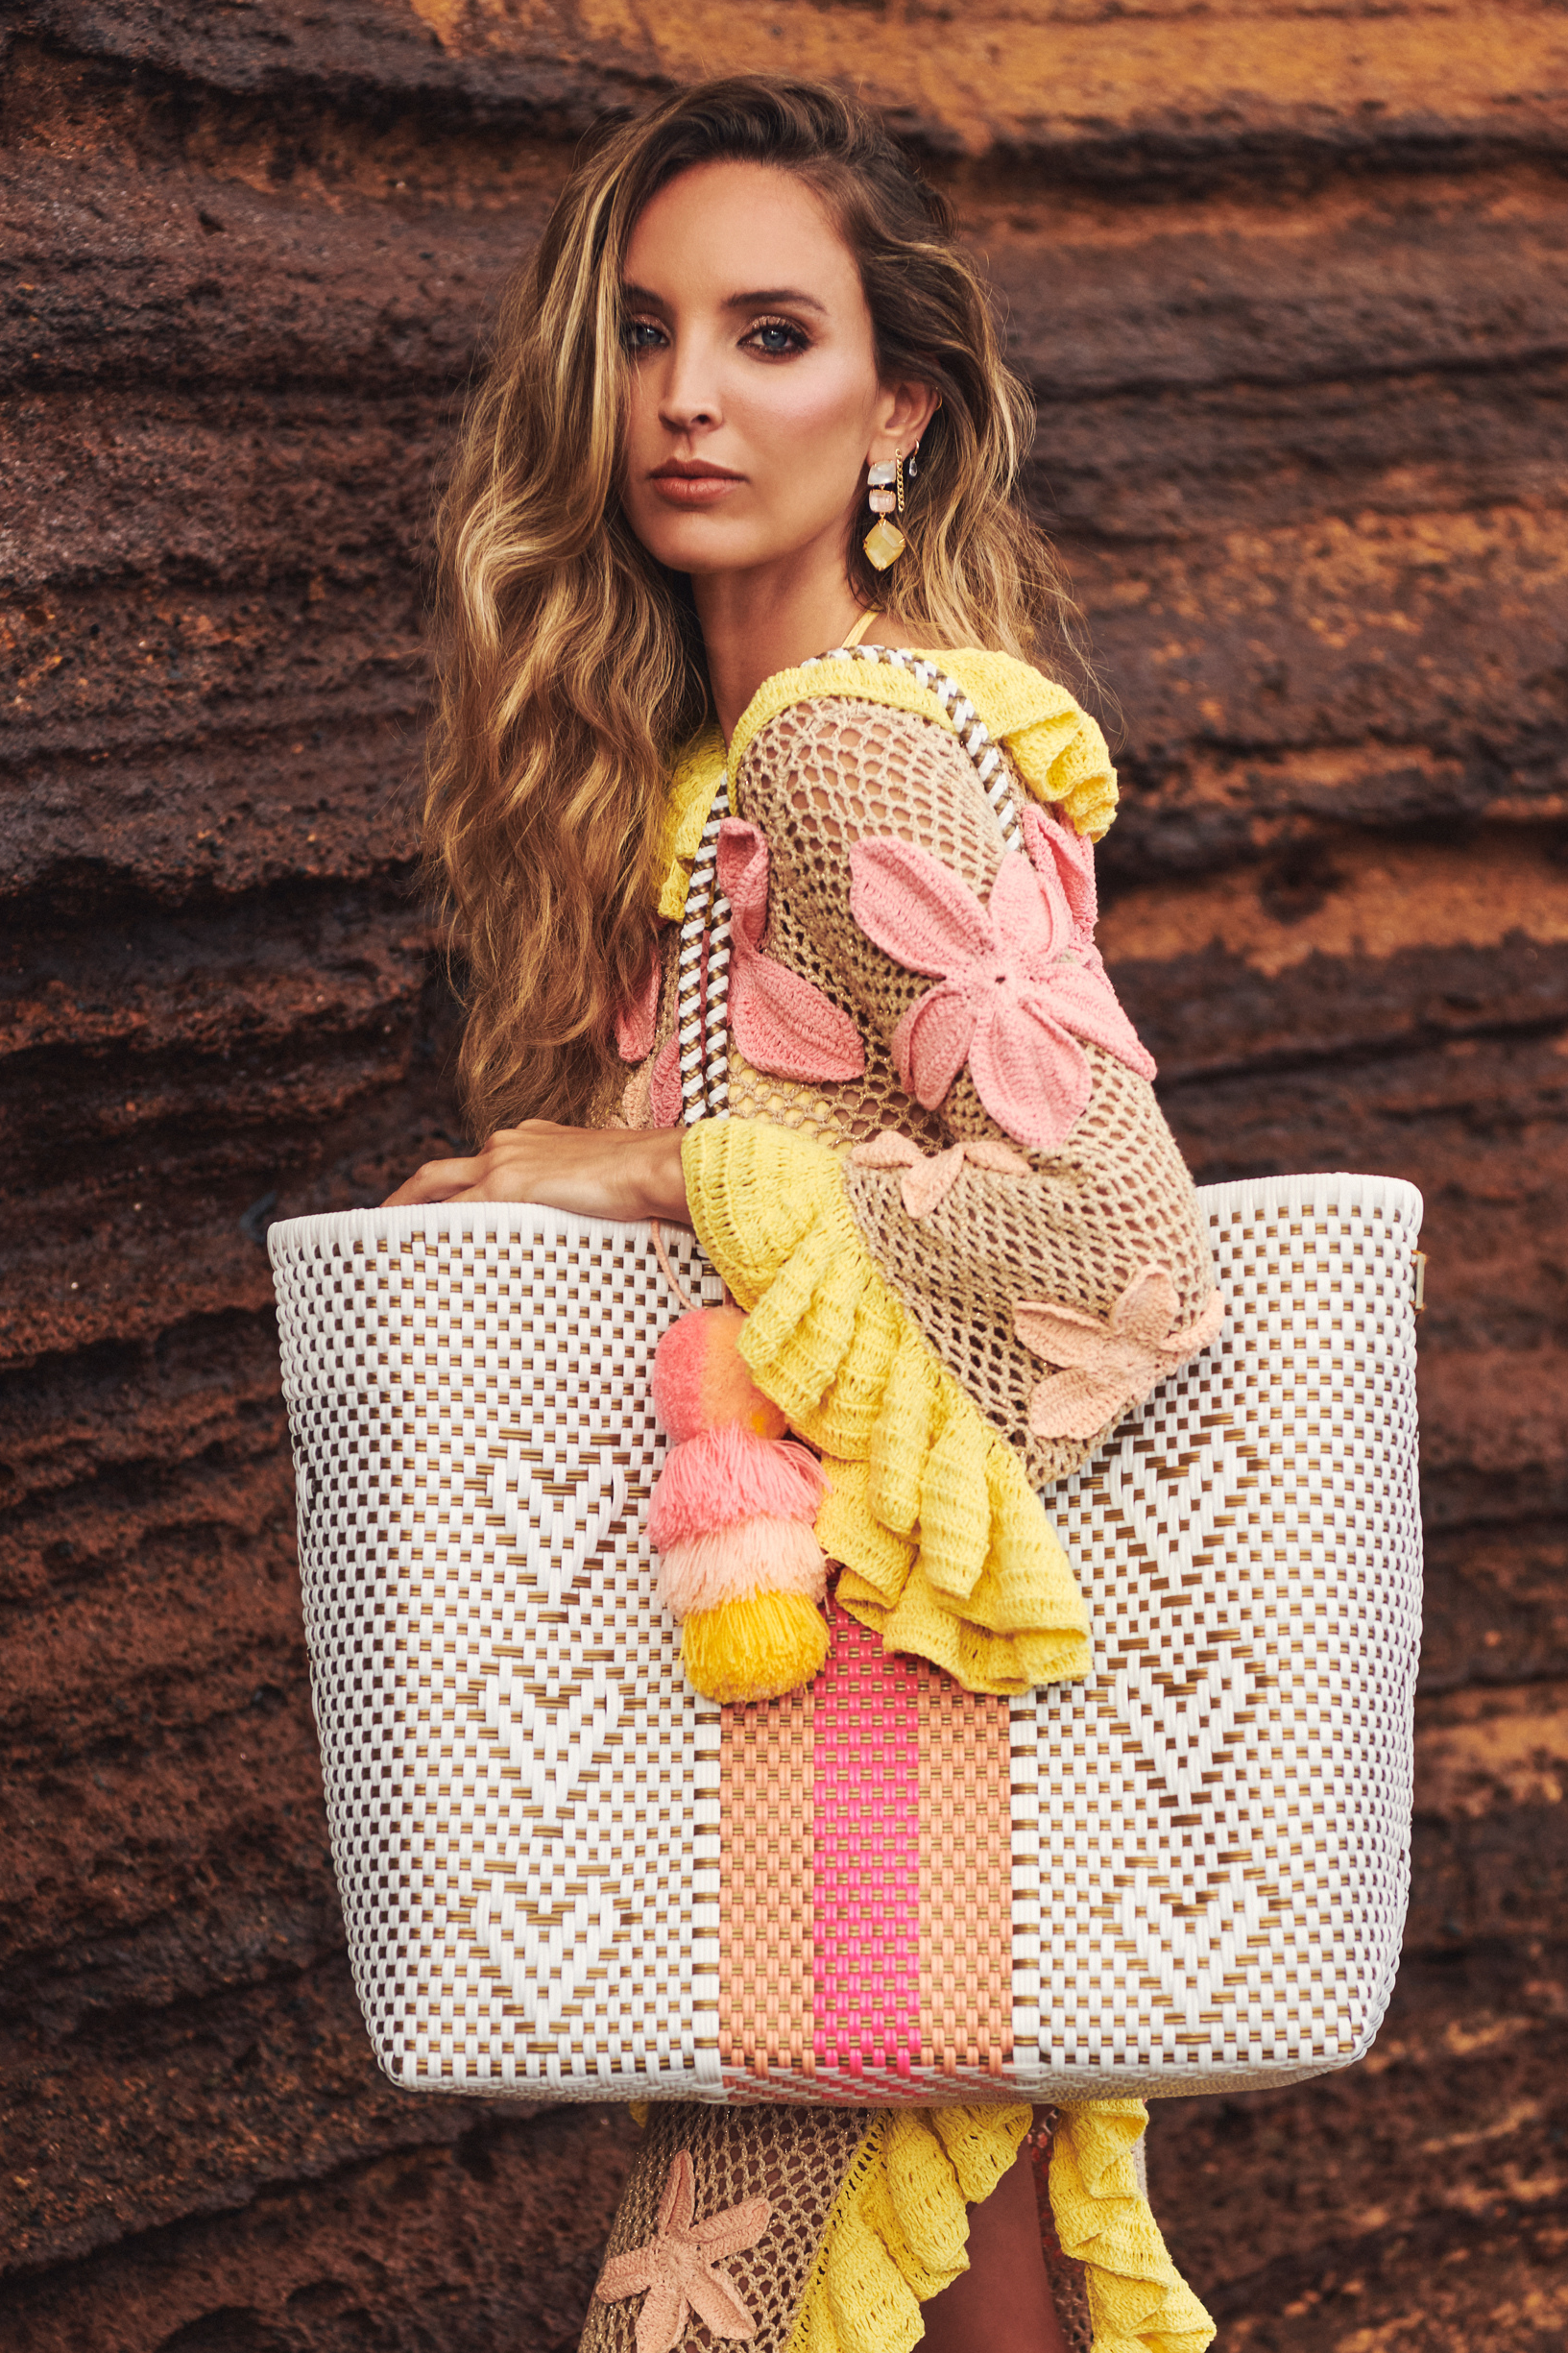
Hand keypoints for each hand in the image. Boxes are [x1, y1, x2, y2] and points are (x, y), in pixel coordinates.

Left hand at [383, 1121, 690, 1224]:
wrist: (657, 1165)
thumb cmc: (645, 1179)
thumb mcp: (598, 1184)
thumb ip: (573, 1199)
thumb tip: (575, 1227)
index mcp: (530, 1139)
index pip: (477, 1165)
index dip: (451, 1191)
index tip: (438, 1212)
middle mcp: (508, 1143)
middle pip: (439, 1172)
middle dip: (406, 1197)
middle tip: (383, 1225)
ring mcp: (504, 1161)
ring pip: (437, 1187)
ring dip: (408, 1213)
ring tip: (386, 1244)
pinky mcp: (507, 1184)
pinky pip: (455, 1211)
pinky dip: (432, 1229)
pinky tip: (416, 1252)